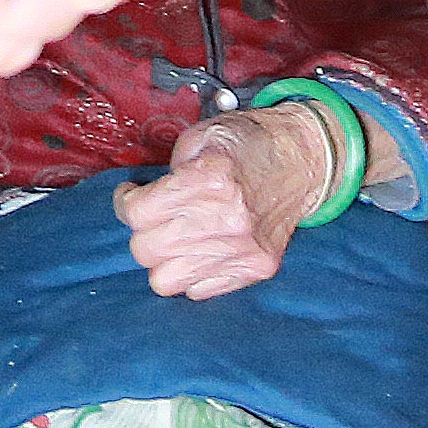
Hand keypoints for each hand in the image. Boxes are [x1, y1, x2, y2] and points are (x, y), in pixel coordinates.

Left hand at [118, 104, 333, 298]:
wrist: (302, 160)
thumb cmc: (248, 144)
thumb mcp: (201, 137)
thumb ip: (168, 170)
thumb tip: (143, 200)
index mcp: (209, 180)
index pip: (137, 214)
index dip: (125, 204)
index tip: (131, 198)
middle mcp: (227, 220)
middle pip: (146, 250)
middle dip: (144, 231)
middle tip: (154, 217)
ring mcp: (243, 250)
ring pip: (166, 281)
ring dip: (164, 259)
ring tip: (176, 237)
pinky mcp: (256, 268)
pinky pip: (199, 291)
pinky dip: (193, 272)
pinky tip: (202, 248)